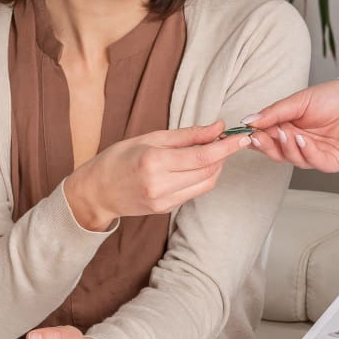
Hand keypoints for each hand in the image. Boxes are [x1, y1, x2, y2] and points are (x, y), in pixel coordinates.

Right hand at [62, 122, 251, 231]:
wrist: (96, 192)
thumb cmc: (118, 159)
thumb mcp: (150, 138)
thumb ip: (187, 135)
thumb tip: (217, 127)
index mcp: (155, 162)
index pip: (203, 157)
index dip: (226, 147)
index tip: (241, 137)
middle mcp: (161, 185)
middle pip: (208, 172)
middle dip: (222, 155)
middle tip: (224, 139)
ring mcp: (164, 201)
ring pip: (205, 184)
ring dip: (214, 167)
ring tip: (210, 151)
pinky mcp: (166, 210)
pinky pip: (194, 192)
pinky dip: (201, 178)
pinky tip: (195, 166)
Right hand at [241, 79, 338, 172]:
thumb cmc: (330, 99)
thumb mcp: (297, 102)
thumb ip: (273, 113)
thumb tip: (247, 120)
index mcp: (288, 131)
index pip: (267, 140)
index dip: (257, 139)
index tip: (247, 134)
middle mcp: (299, 146)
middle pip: (277, 153)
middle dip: (267, 146)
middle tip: (259, 137)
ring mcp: (314, 155)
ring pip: (293, 159)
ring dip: (287, 146)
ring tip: (286, 132)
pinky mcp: (330, 162)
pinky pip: (314, 162)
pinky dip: (306, 152)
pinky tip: (301, 139)